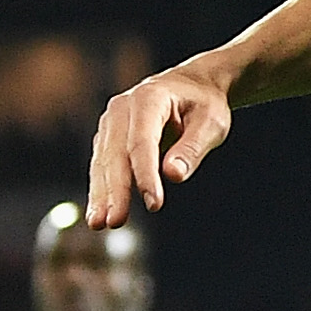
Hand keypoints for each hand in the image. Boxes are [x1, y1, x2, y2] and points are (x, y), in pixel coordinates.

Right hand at [86, 59, 237, 221]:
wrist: (192, 86)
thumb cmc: (204, 105)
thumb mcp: (211, 123)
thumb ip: (192, 148)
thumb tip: (173, 175)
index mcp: (149, 98)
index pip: (143, 142)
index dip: (146, 174)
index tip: (154, 204)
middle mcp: (122, 108)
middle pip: (116, 154)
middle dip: (116, 190)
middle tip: (115, 221)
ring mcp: (112, 121)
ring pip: (103, 162)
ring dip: (101, 194)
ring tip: (99, 223)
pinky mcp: (109, 136)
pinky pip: (102, 164)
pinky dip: (101, 188)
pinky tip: (99, 211)